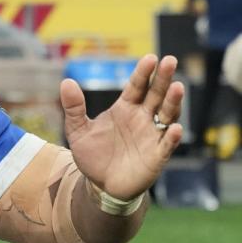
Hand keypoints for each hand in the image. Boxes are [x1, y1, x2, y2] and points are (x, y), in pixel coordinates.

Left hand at [61, 55, 183, 199]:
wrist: (100, 184)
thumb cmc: (93, 154)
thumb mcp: (78, 130)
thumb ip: (74, 107)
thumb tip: (66, 82)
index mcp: (125, 108)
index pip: (137, 86)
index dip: (143, 73)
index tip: (150, 58)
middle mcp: (143, 118)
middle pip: (156, 94)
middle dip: (163, 79)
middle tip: (170, 60)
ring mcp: (152, 136)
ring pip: (167, 115)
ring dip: (173, 102)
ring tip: (177, 87)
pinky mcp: (157, 156)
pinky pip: (167, 144)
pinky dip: (172, 136)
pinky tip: (175, 128)